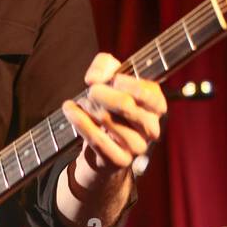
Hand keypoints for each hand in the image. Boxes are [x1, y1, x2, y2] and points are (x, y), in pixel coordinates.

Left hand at [62, 52, 165, 184]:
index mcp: (156, 107)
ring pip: (107, 120)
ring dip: (89, 107)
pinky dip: (79, 122)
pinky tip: (69, 110)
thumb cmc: (110, 107)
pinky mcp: (120, 161)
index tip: (112, 79)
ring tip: (83, 103)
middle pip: (125, 105)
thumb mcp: (110, 77)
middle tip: (91, 91)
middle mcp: (151, 128)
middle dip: (101, 93)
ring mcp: (137, 147)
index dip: (126, 83)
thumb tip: (94, 79)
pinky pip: (96, 139)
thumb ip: (104, 65)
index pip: (148, 93)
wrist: (102, 147)